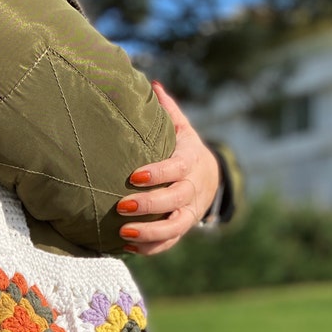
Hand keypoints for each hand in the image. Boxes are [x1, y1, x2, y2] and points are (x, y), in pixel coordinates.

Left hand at [116, 81, 220, 255]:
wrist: (210, 178)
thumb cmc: (185, 150)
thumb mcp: (181, 130)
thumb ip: (168, 112)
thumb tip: (152, 83)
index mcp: (190, 162)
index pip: (176, 169)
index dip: (158, 174)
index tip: (134, 176)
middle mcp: (192, 190)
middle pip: (175, 200)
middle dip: (149, 206)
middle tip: (121, 206)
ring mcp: (189, 212)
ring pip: (174, 228)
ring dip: (150, 233)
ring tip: (123, 233)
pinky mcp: (182, 228)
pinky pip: (169, 243)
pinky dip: (150, 248)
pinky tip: (127, 247)